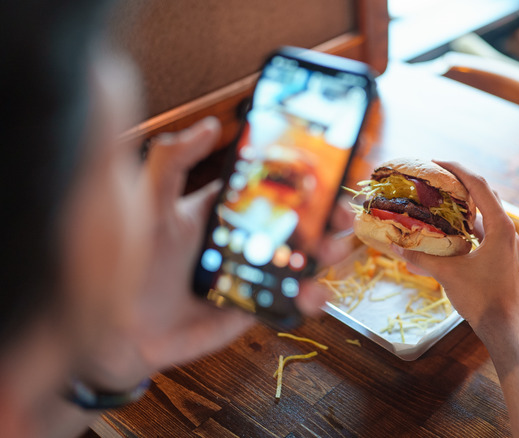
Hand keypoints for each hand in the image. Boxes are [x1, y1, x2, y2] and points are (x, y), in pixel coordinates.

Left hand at [75, 117, 342, 389]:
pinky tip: (311, 293)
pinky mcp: (261, 305)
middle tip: (343, 211)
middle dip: (332, 212)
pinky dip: (315, 296)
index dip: (307, 172)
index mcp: (227, 207)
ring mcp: (258, 271)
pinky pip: (297, 299)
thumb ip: (171, 160)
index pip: (276, 182)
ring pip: (309, 257)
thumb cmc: (129, 263)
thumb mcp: (148, 203)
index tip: (335, 161)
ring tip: (331, 250)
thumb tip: (210, 126)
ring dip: (331, 251)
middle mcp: (248, 236)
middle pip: (304, 219)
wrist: (121, 328)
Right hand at [392, 161, 518, 335]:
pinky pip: (483, 227)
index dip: (458, 169)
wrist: (502, 325)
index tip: (436, 161)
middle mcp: (506, 228)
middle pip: (484, 192)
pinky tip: (448, 223)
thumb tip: (395, 246)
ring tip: (439, 194)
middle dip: (460, 180)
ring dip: (464, 199)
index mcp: (500, 226)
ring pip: (485, 209)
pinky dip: (466, 220)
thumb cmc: (481, 298)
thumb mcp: (448, 274)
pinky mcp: (499, 252)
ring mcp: (504, 241)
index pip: (479, 185)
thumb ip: (421, 257)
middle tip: (436, 174)